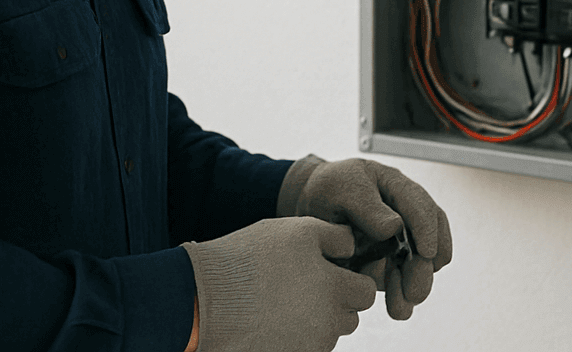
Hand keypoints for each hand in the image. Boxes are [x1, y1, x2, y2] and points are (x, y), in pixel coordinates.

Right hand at [182, 216, 376, 351]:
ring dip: (317, 319)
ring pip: (328, 333)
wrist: (205, 297)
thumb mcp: (296, 230)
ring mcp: (308, 344)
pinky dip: (297, 335)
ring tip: (284, 300)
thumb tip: (353, 248)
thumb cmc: (250, 257)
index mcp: (334, 288)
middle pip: (351, 317)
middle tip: (306, 284)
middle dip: (337, 302)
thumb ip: (335, 236)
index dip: (352, 279)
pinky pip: (307, 346)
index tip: (333, 271)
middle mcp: (327, 322)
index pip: (367, 292)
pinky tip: (273, 318)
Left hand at [292, 158, 451, 319]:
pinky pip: (399, 281)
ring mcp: (399, 241)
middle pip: (426, 242)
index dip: (427, 230)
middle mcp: (405, 216)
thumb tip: (394, 227)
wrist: (309, 205)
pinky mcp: (389, 263)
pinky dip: (400, 297)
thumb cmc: (328, 189)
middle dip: (422, 269)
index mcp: (397, 189)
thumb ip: (366, 206)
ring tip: (401, 308)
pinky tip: (397, 309)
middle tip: (415, 291)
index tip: (427, 252)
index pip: (421, 207)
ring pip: (416, 267)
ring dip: (413, 288)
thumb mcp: (340, 188)